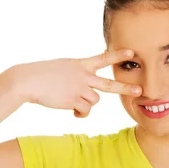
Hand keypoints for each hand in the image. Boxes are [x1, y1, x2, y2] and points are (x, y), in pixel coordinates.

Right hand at [14, 49, 141, 117]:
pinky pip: (85, 111)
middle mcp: (82, 76)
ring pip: (95, 101)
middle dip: (125, 88)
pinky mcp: (73, 101)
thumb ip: (79, 74)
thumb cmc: (44, 74)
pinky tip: (72, 112)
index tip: (132, 53)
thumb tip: (88, 91)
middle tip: (140, 91)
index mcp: (80, 64)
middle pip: (109, 84)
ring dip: (86, 104)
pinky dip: (80, 114)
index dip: (118, 55)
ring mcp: (78, 88)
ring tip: (74, 103)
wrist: (28, 81)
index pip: (103, 58)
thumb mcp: (64, 67)